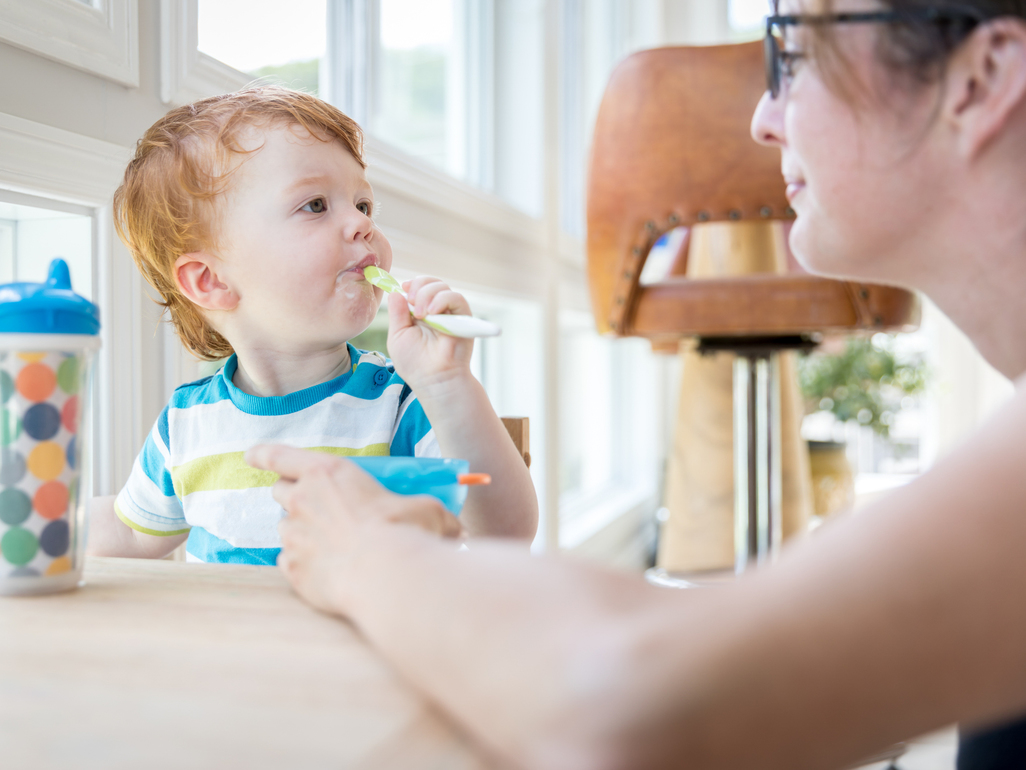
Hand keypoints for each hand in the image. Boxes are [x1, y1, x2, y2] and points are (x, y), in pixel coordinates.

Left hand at [245, 444, 462, 613]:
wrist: (387, 579)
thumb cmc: (406, 534)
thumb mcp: (426, 510)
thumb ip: (426, 512)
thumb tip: (454, 529)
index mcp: (330, 474)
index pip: (283, 455)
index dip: (266, 453)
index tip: (251, 454)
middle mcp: (304, 500)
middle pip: (279, 491)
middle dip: (291, 495)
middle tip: (314, 505)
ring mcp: (294, 536)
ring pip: (284, 528)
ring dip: (300, 531)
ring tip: (329, 543)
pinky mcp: (292, 569)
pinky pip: (288, 562)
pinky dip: (302, 563)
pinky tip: (327, 569)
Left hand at [386, 276, 473, 391]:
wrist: (432, 379)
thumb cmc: (415, 363)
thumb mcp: (398, 335)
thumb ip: (397, 313)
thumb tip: (396, 292)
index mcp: (420, 312)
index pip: (419, 287)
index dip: (412, 283)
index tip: (405, 288)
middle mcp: (436, 311)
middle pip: (431, 283)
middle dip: (419, 287)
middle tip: (413, 302)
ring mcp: (450, 314)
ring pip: (443, 287)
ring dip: (428, 295)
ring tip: (421, 314)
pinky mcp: (463, 318)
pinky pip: (457, 299)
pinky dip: (442, 300)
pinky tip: (432, 313)